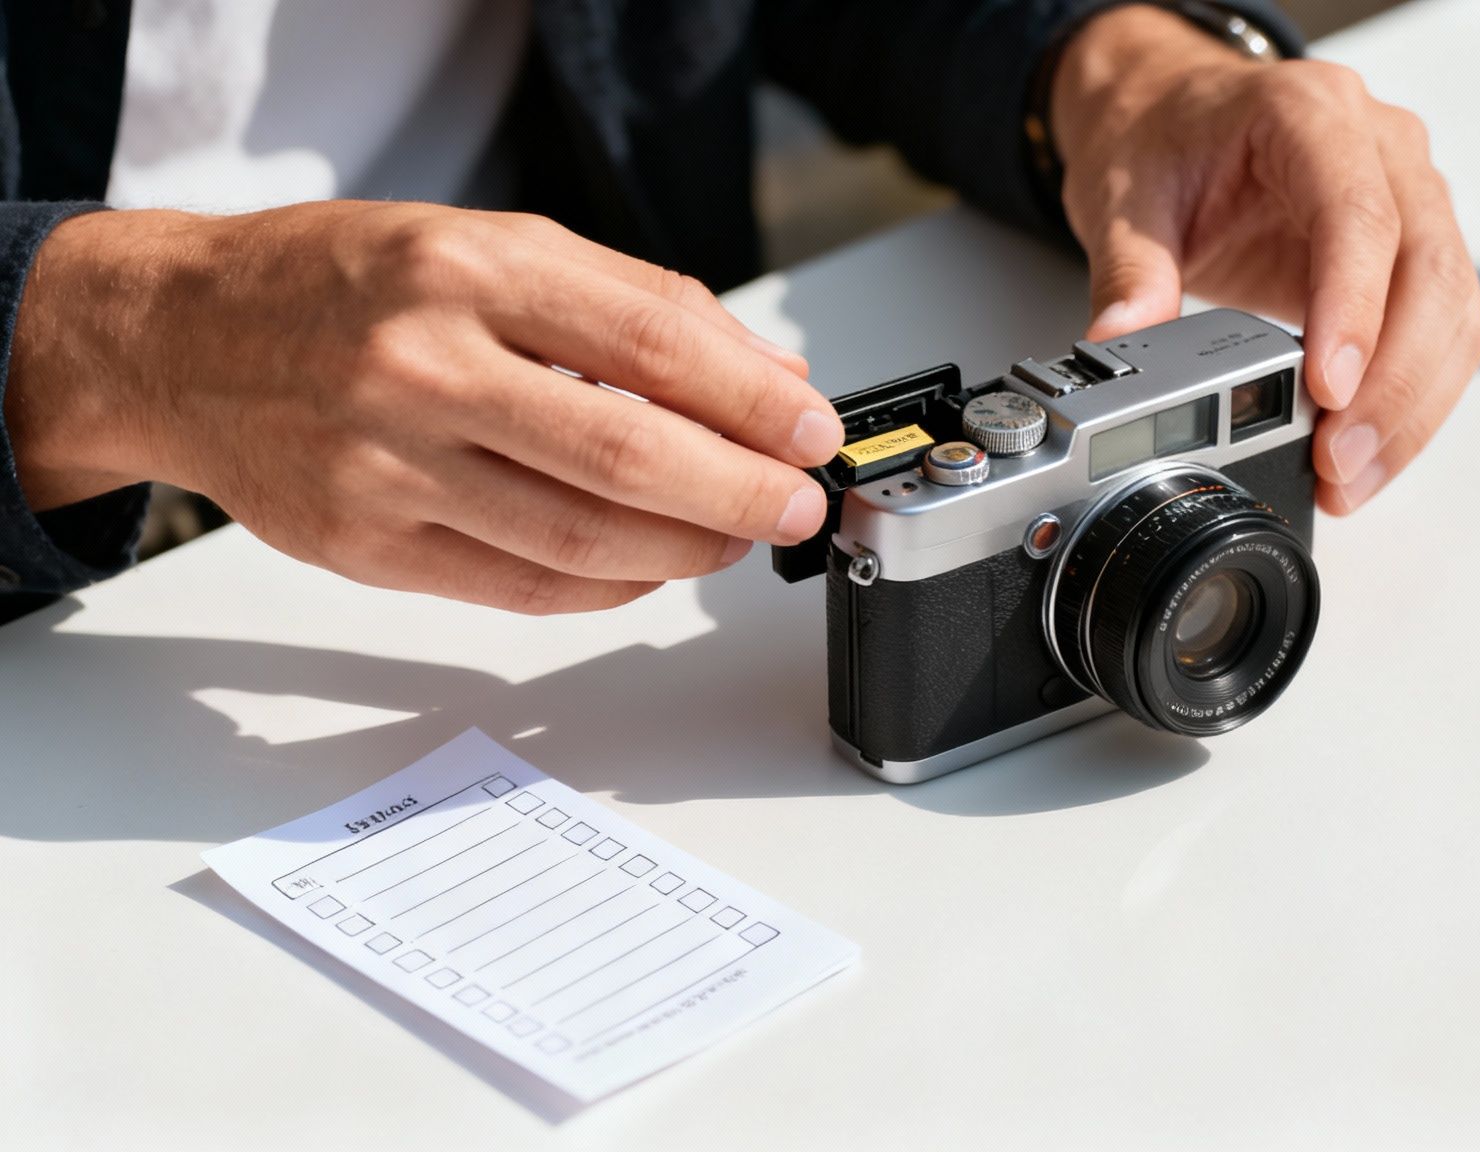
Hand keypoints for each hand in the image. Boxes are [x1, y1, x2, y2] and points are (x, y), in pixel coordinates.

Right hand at [4, 202, 842, 612]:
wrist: (181, 337)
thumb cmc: (347, 286)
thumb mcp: (489, 248)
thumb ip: (634, 307)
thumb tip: (767, 380)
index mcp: (465, 271)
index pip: (653, 345)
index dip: (753, 402)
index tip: (810, 431)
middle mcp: (420, 367)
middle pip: (626, 457)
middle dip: (739, 492)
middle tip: (794, 502)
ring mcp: (385, 466)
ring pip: (580, 538)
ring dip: (685, 549)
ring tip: (734, 534)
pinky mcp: (365, 545)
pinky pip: (522, 586)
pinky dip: (608, 585)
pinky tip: (650, 564)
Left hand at [1050, 6, 1479, 514]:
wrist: (1178, 113)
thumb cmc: (1165, 139)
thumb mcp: (1126, 198)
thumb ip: (1129, 273)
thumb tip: (1117, 344)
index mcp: (1312, 116)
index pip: (1359, 215)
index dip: (1354, 309)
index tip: (1329, 391)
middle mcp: (1384, 148)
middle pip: (1430, 271)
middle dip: (1393, 383)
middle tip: (1338, 460)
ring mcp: (1413, 198)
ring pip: (1454, 313)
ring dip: (1411, 408)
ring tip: (1346, 479)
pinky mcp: (1416, 254)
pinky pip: (1445, 333)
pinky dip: (1412, 404)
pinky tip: (1366, 455)